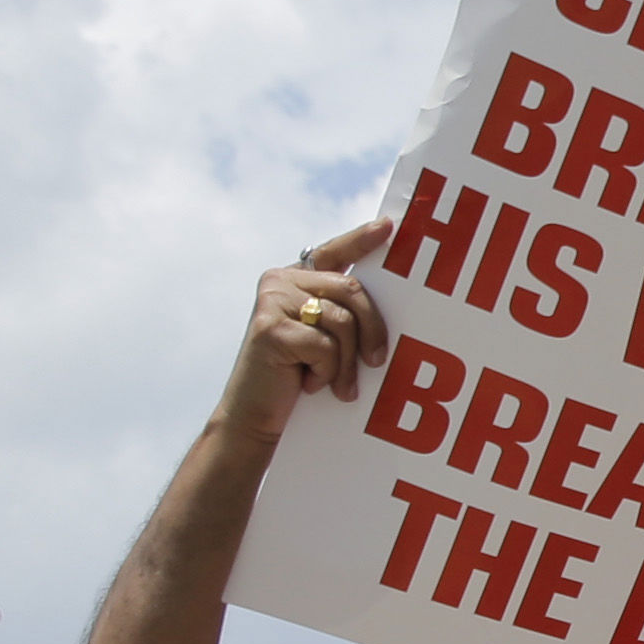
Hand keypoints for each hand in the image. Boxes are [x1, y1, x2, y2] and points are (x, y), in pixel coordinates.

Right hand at [218, 225, 392, 443]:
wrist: (254, 417)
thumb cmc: (297, 380)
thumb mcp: (322, 340)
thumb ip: (341, 314)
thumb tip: (389, 307)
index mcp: (295, 278)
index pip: (333, 252)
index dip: (361, 239)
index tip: (388, 227)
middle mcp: (280, 280)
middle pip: (351, 289)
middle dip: (372, 329)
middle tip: (378, 362)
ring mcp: (272, 301)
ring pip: (342, 321)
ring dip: (347, 362)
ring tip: (336, 384)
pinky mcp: (270, 328)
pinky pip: (325, 346)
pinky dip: (327, 373)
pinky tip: (308, 384)